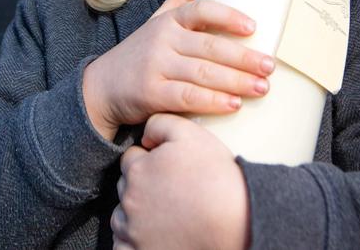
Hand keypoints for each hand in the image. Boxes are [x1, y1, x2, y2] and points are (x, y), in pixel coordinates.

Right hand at [83, 0, 274, 139]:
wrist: (102, 87)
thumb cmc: (138, 53)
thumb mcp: (156, 22)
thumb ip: (180, 0)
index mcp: (168, 21)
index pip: (201, 11)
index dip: (228, 17)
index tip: (253, 27)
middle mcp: (162, 40)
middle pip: (209, 46)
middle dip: (243, 57)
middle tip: (269, 66)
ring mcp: (156, 66)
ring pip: (203, 73)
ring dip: (236, 81)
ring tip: (261, 87)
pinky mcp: (151, 94)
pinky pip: (187, 97)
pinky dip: (212, 101)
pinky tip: (233, 105)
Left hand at [111, 113, 250, 249]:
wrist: (236, 222)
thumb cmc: (216, 178)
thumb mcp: (190, 134)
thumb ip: (161, 123)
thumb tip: (146, 134)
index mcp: (138, 170)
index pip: (130, 159)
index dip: (148, 160)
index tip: (165, 168)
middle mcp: (131, 202)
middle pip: (125, 188)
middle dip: (140, 186)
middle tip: (168, 191)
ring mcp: (134, 232)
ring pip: (122, 219)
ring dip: (134, 216)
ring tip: (164, 215)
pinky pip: (124, 248)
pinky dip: (133, 244)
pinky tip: (154, 237)